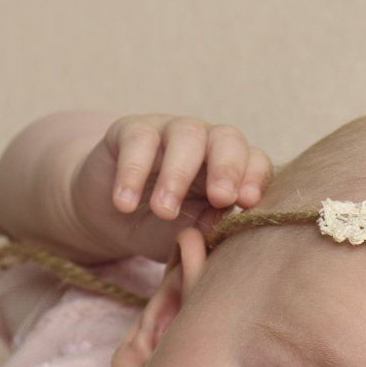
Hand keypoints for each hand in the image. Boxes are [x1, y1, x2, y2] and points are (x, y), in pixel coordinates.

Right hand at [67, 113, 274, 263]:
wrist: (111, 220)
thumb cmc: (160, 228)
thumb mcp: (186, 236)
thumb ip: (206, 229)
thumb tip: (221, 224)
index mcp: (230, 169)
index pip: (254, 162)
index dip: (254, 178)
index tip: (247, 203)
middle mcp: (206, 144)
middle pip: (227, 139)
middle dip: (227, 168)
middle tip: (221, 198)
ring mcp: (170, 132)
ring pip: (186, 135)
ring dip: (178, 174)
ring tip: (163, 210)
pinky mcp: (132, 131)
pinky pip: (138, 140)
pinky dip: (132, 172)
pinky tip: (124, 204)